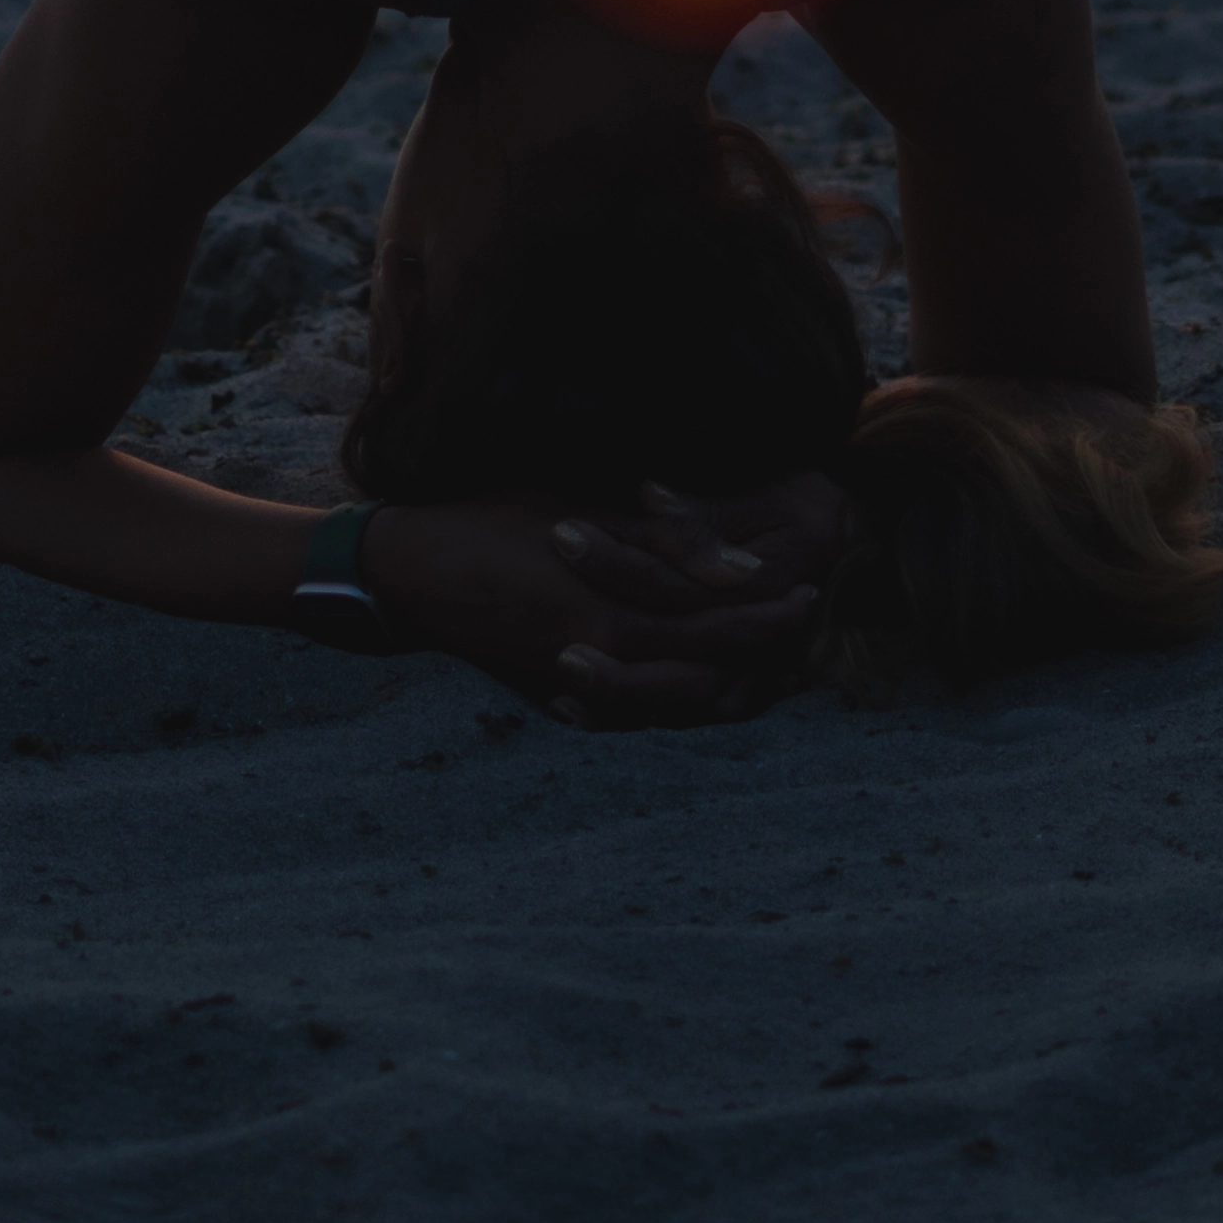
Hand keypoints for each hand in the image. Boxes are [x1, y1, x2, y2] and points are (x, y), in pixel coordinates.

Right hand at [362, 468, 846, 727]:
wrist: (411, 571)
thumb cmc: (493, 517)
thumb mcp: (581, 510)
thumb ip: (662, 538)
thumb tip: (744, 560)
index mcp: (616, 604)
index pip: (715, 617)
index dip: (768, 608)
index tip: (811, 588)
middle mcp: (606, 653)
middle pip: (707, 662)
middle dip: (762, 645)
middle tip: (806, 621)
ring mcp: (580, 681)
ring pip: (677, 698)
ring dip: (728, 682)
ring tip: (770, 662)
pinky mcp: (559, 692)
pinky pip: (635, 712)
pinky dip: (675, 703)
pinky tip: (701, 691)